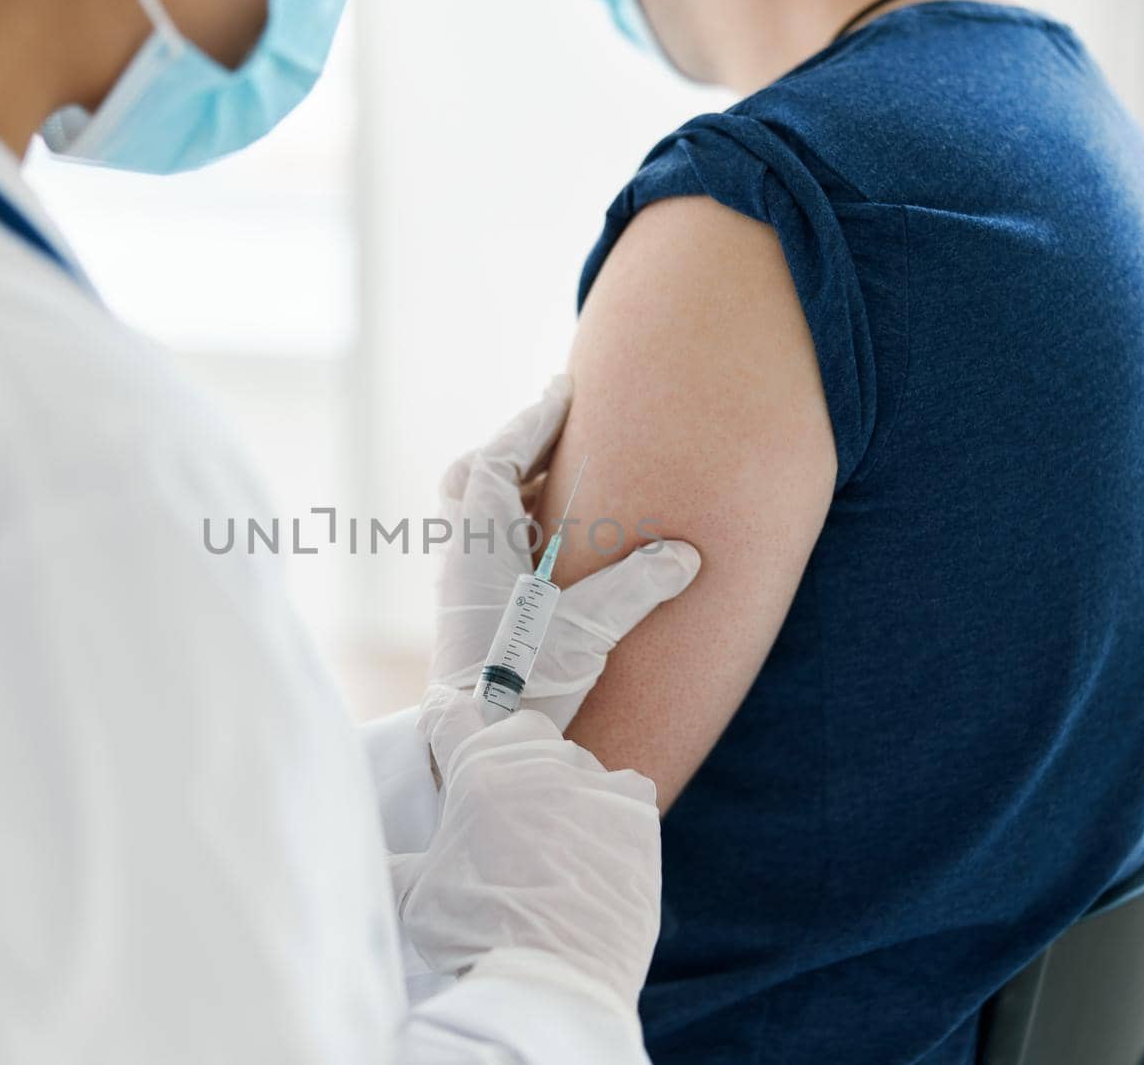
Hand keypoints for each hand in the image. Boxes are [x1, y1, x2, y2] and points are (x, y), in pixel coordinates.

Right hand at [390, 687, 661, 1012]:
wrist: (554, 979)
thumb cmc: (477, 935)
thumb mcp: (413, 897)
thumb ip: (394, 861)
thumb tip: (370, 857)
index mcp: (475, 772)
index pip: (451, 713)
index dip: (441, 715)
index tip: (439, 718)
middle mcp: (534, 764)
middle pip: (520, 730)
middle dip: (507, 751)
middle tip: (501, 795)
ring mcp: (591, 783)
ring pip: (573, 762)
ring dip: (560, 787)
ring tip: (551, 837)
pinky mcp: (635, 811)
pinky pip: (622, 792)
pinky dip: (608, 811)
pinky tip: (596, 845)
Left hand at [430, 375, 700, 729]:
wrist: (482, 751)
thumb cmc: (523, 685)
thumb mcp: (590, 628)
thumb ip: (639, 585)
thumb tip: (684, 554)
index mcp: (478, 546)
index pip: (496, 459)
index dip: (531, 422)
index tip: (562, 392)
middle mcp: (460, 561)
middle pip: (470, 479)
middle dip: (511, 450)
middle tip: (553, 432)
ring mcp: (460, 591)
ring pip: (475, 517)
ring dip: (514, 491)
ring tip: (561, 484)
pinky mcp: (470, 620)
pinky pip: (487, 551)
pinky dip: (517, 530)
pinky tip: (557, 549)